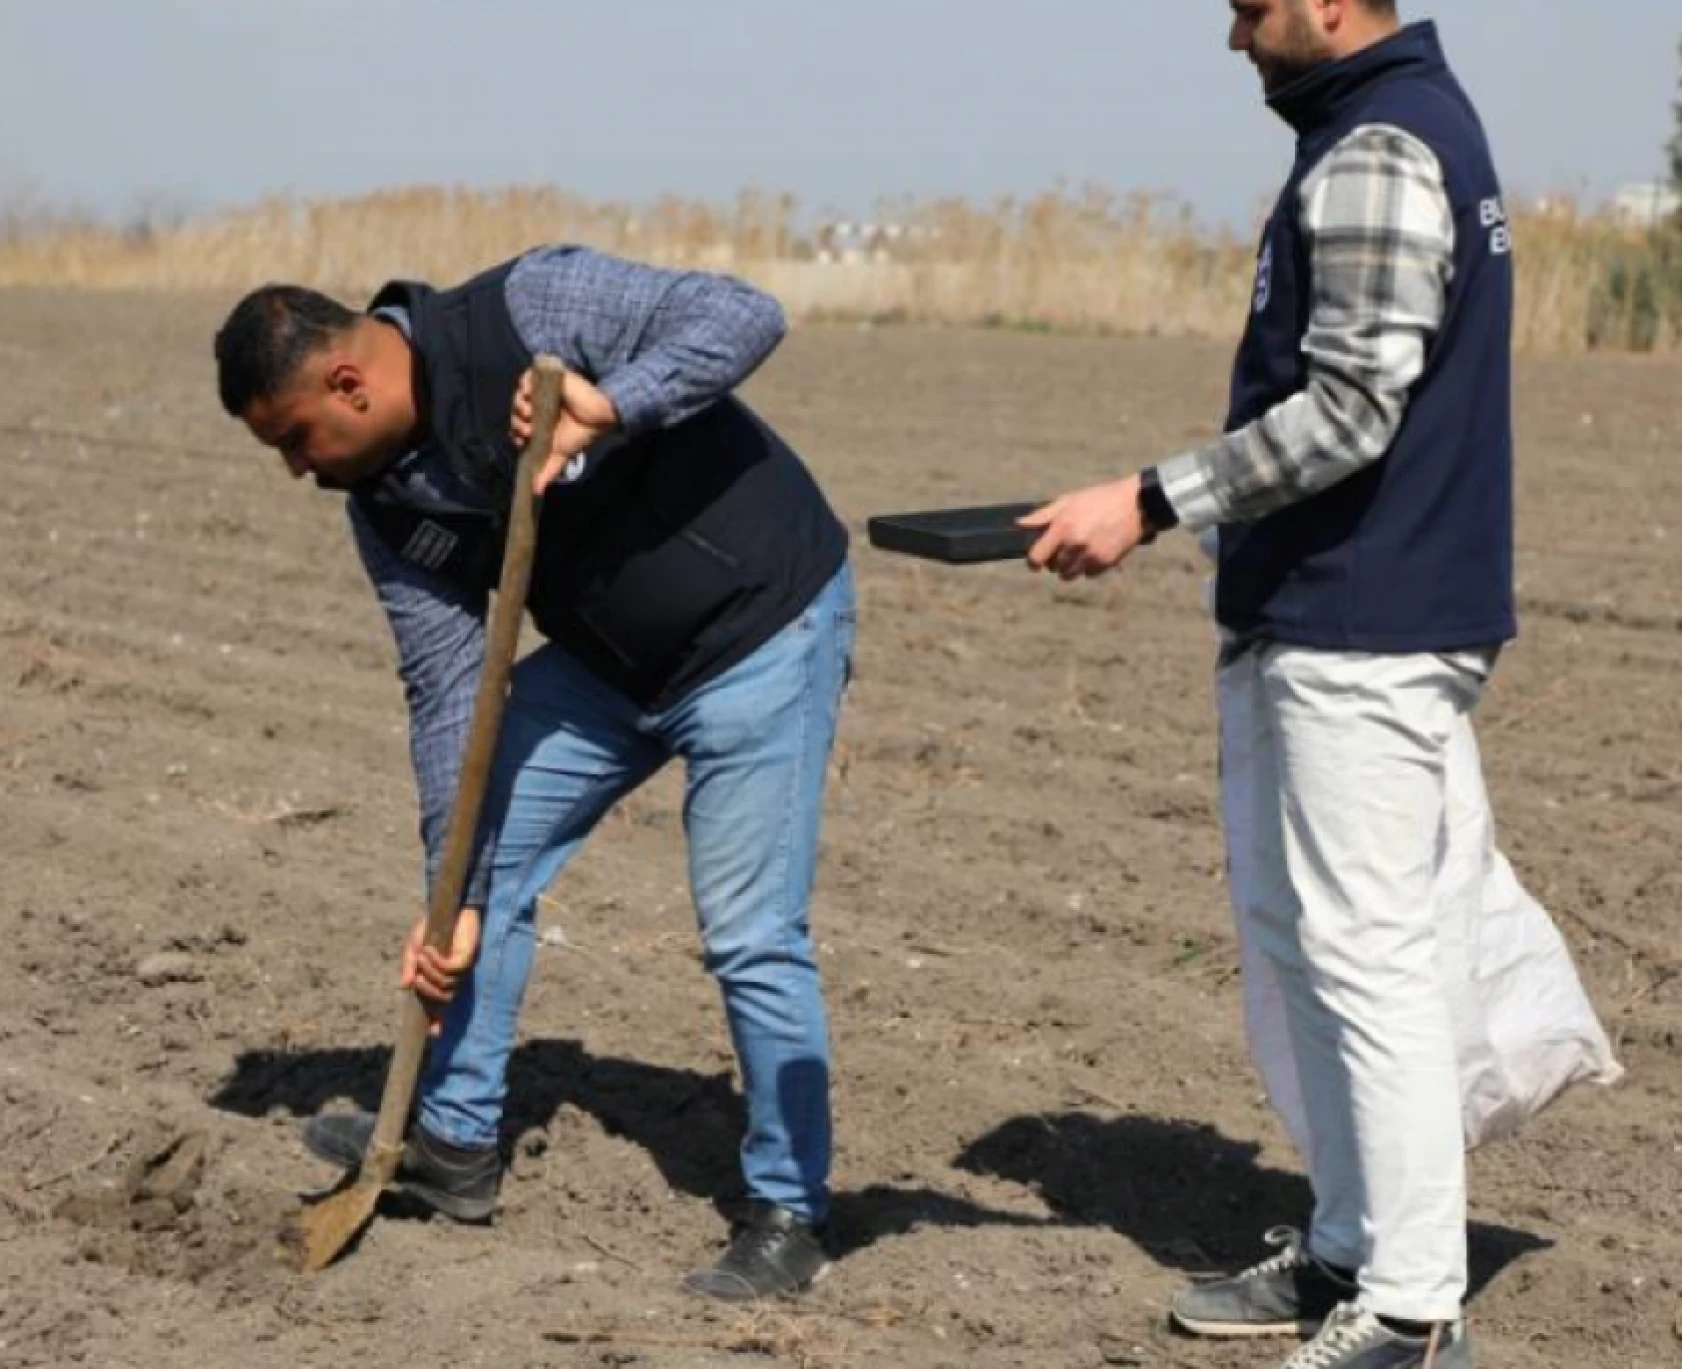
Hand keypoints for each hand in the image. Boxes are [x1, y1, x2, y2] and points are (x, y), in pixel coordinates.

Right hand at [400, 907, 481, 1036]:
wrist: (447, 906)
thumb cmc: (431, 927)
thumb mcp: (413, 947)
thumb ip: (409, 966)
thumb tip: (405, 987)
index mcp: (440, 977)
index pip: (440, 1004)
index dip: (437, 1020)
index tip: (433, 1034)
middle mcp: (453, 976)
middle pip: (443, 999)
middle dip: (427, 990)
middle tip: (416, 975)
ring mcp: (462, 967)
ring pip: (447, 984)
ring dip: (430, 971)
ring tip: (423, 953)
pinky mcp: (468, 956)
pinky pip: (452, 969)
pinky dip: (438, 962)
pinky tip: (431, 949)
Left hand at [510, 367, 619, 494]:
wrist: (596, 416)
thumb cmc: (581, 434)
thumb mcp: (560, 455)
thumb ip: (548, 471)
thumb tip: (536, 491)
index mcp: (540, 424)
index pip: (518, 426)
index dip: (516, 432)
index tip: (523, 439)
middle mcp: (539, 408)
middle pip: (516, 412)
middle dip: (517, 422)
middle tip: (528, 429)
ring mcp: (542, 393)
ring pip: (519, 396)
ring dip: (518, 405)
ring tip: (529, 413)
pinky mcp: (548, 379)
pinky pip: (527, 377)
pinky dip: (523, 384)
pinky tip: (527, 394)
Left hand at [1019, 475, 1148, 580]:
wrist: (1136, 504)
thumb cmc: (1098, 499)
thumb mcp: (1068, 501)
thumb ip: (1042, 515)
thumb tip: (1019, 524)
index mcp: (1063, 527)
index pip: (1037, 557)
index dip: (1033, 562)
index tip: (1035, 562)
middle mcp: (1075, 544)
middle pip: (1053, 568)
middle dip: (1054, 560)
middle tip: (1063, 548)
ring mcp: (1091, 555)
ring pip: (1069, 575)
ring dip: (1069, 567)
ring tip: (1078, 551)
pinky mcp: (1106, 563)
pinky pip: (1088, 574)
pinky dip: (1088, 567)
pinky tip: (1094, 551)